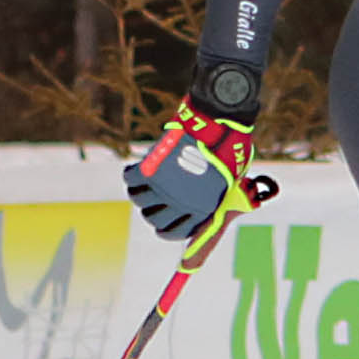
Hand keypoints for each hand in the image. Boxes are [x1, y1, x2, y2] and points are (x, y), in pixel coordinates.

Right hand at [122, 101, 271, 266]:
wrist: (217, 125)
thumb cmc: (227, 151)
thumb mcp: (228, 183)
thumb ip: (211, 202)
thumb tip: (195, 215)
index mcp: (202, 210)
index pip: (173, 232)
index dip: (164, 229)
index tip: (160, 224)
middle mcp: (181, 203)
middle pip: (152, 218)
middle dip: (150, 211)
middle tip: (152, 199)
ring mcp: (164, 187)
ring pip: (138, 199)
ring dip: (139, 192)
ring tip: (143, 182)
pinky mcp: (151, 170)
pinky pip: (130, 179)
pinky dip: (131, 174)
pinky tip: (136, 169)